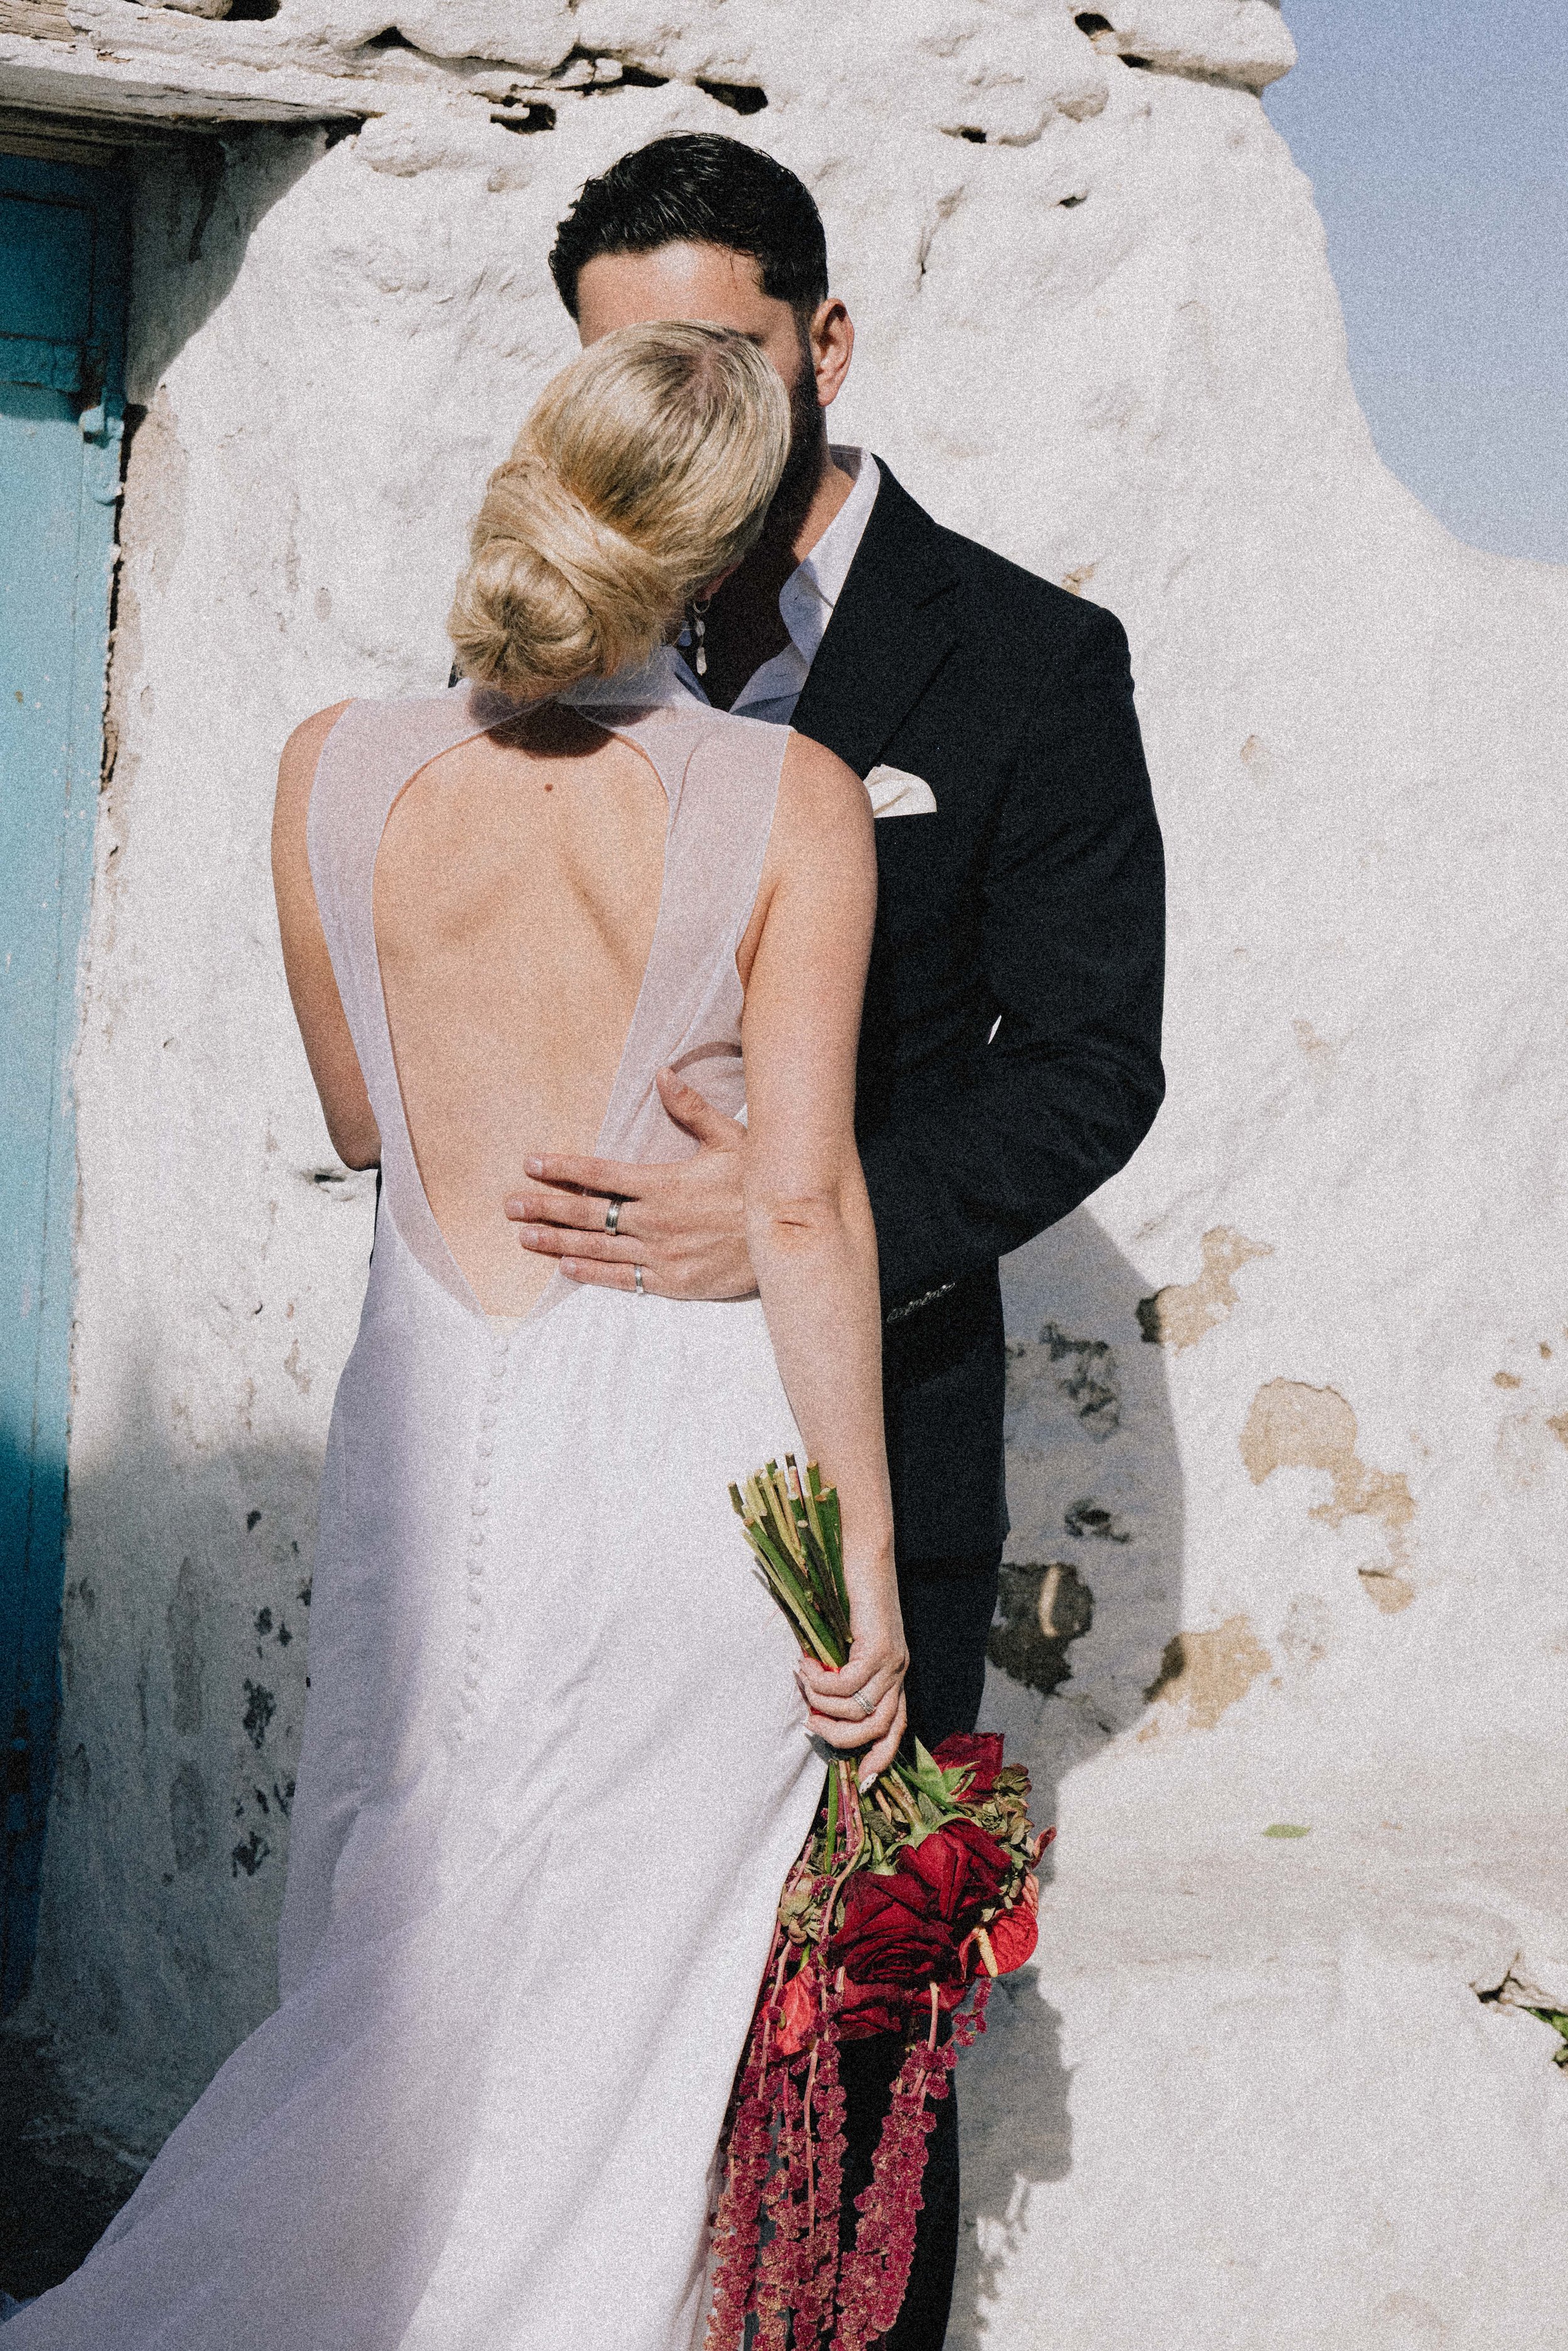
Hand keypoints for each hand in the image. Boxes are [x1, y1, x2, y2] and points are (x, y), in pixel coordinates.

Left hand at [503, 1069, 755, 1299]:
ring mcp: (661, 1253)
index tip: (530, 1164)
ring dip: (557, 1242)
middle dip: (544, 1208)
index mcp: (663, 1182)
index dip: (561, 1169)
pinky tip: (565, 1268)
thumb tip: (662, 1074)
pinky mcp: (673, 1282)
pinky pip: (622, 1278)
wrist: (792, 1239)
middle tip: (510, 1206)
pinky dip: (591, 1273)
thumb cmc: (760, 1185)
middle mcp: (655, 1220)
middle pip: (588, 1214)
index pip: (599, 1174)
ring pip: (598, 1248)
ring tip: (524, 1237)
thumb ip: (691, 1110)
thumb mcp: (731, 1140)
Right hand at [797, 1590, 908, 1789]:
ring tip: (803, 1683)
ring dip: (824, 1705)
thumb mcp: (844, 1641)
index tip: (861, 1779)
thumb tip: (813, 1699)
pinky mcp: (880, 1646)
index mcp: (895, 1674)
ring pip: (860, 1711)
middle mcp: (900, 1671)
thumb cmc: (849, 1593)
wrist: (864, 1553)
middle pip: (876, 1729)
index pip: (896, 1729)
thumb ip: (839, 1670)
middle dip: (839, 1737)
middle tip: (810, 1721)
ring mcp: (893, 1660)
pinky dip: (821, 1682)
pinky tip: (805, 1664)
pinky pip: (847, 1684)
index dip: (880, 1758)